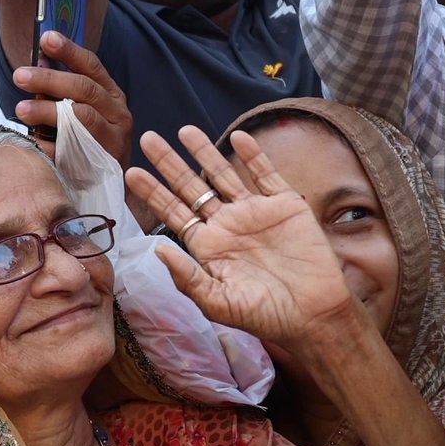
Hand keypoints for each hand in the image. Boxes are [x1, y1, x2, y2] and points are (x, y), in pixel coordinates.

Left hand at [13, 31, 131, 167]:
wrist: (108, 180)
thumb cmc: (88, 139)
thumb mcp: (81, 109)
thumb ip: (62, 88)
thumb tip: (38, 61)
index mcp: (111, 94)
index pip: (91, 66)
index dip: (69, 50)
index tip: (46, 38)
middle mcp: (118, 112)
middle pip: (84, 88)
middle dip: (49, 79)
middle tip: (19, 75)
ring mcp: (115, 137)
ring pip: (81, 116)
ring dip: (48, 111)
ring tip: (21, 109)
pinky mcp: (105, 161)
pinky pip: (73, 149)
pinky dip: (49, 143)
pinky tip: (31, 140)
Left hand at [124, 125, 352, 346]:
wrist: (312, 314)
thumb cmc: (264, 315)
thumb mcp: (218, 303)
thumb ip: (187, 277)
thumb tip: (157, 250)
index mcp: (208, 246)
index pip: (174, 213)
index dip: (153, 193)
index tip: (131, 172)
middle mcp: (227, 224)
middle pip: (192, 187)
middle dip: (170, 164)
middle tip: (148, 139)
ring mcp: (255, 212)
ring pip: (224, 174)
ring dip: (205, 152)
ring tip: (185, 130)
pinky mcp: (284, 205)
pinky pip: (265, 174)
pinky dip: (253, 156)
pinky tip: (238, 138)